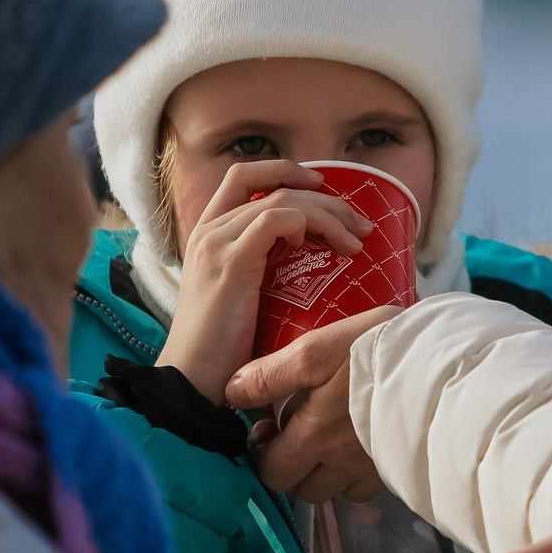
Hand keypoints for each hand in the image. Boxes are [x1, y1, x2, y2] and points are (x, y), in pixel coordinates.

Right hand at [157, 160, 371, 403]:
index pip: (244, 176)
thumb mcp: (244, 300)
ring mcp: (217, 242)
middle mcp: (209, 229)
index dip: (285, 171)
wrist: (192, 381)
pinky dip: (306, 224)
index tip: (324, 187)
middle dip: (324, 196)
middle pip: (271, 182)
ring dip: (328, 214)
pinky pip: (276, 220)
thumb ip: (264, 273)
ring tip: (356, 241)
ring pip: (282, 199)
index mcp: (209, 233)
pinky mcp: (231, 262)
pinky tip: (321, 247)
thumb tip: (314, 268)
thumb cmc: (223, 352)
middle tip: (360, 224)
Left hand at [230, 306, 398, 500]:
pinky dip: (358, 476)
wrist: (444, 368)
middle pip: (302, 490)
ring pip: (336, 492)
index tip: (270, 428)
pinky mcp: (399, 468)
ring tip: (331, 440)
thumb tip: (230, 394)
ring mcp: (371, 471)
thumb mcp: (316, 350)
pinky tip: (362, 446)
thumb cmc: (377, 352)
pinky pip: (370, 488)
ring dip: (326, 473)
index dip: (264, 454)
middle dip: (292, 467)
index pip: (272, 472)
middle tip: (298, 433)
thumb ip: (269, 376)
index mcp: (313, 437)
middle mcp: (339, 465)